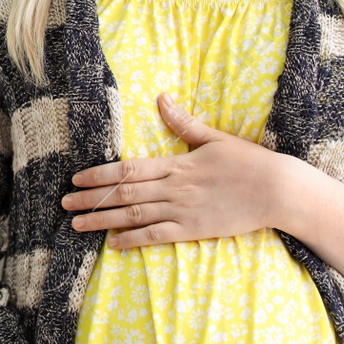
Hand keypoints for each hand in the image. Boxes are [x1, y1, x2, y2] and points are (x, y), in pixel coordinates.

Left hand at [61, 92, 283, 248]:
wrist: (279, 190)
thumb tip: (162, 99)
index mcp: (176, 164)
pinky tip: (113, 244)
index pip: (129, 168)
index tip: (77, 178)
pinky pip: (157, 236)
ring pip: (134, 215)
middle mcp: (174, 188)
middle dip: (91, 198)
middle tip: (64, 202)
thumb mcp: (214, 138)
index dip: (100, 174)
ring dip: (103, 220)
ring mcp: (183, 211)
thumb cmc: (249, 162)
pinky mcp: (194, 231)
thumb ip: (183, 123)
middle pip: (124, 193)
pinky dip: (133, 240)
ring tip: (77, 224)